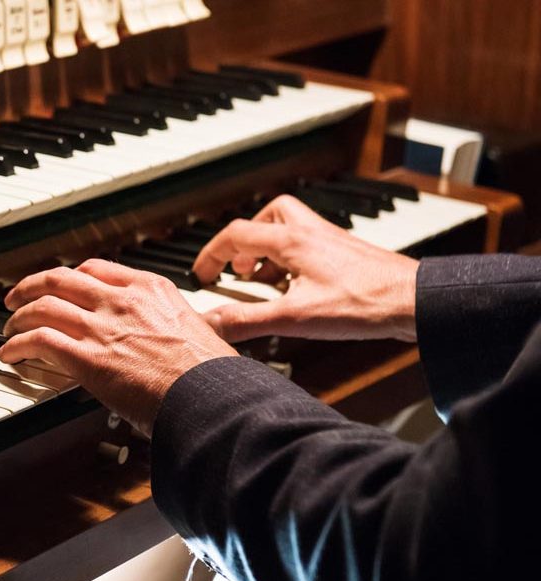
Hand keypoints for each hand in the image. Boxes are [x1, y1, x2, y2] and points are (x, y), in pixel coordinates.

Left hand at [0, 259, 236, 431]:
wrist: (212, 397)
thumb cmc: (212, 375)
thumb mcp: (199, 330)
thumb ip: (174, 326)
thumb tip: (171, 340)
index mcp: (151, 289)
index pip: (96, 268)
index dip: (70, 277)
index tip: (60, 285)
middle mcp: (123, 301)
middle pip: (61, 278)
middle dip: (32, 286)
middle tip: (17, 297)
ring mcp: (104, 327)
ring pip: (43, 305)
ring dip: (18, 316)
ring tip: (9, 327)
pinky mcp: (89, 358)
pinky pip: (39, 341)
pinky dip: (17, 345)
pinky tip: (10, 354)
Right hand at [192, 195, 419, 342]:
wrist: (416, 301)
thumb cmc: (364, 303)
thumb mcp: (294, 318)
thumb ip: (247, 321)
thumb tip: (210, 324)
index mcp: (291, 241)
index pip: (236, 234)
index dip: (211, 254)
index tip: (202, 274)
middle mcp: (311, 233)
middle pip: (268, 216)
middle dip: (246, 239)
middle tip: (240, 267)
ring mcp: (332, 242)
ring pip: (292, 227)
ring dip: (271, 248)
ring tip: (266, 279)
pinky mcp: (348, 255)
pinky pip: (311, 245)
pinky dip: (295, 260)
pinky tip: (299, 288)